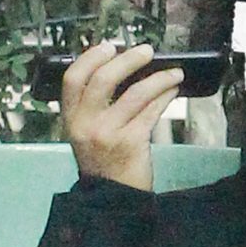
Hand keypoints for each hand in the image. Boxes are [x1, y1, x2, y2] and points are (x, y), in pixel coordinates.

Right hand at [61, 40, 183, 191]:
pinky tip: (173, 89)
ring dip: (158, 78)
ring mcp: (108, 133)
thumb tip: (121, 69)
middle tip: (146, 51)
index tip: (109, 46)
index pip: (72, 79)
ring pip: (135, 94)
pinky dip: (164, 96)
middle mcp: (86, 124)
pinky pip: (151, 111)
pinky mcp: (132, 142)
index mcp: (71, 119)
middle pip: (104, 79)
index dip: (90, 58)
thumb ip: (94, 107)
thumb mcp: (87, 134)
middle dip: (128, 60)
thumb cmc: (104, 163)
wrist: (114, 200)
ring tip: (174, 72)